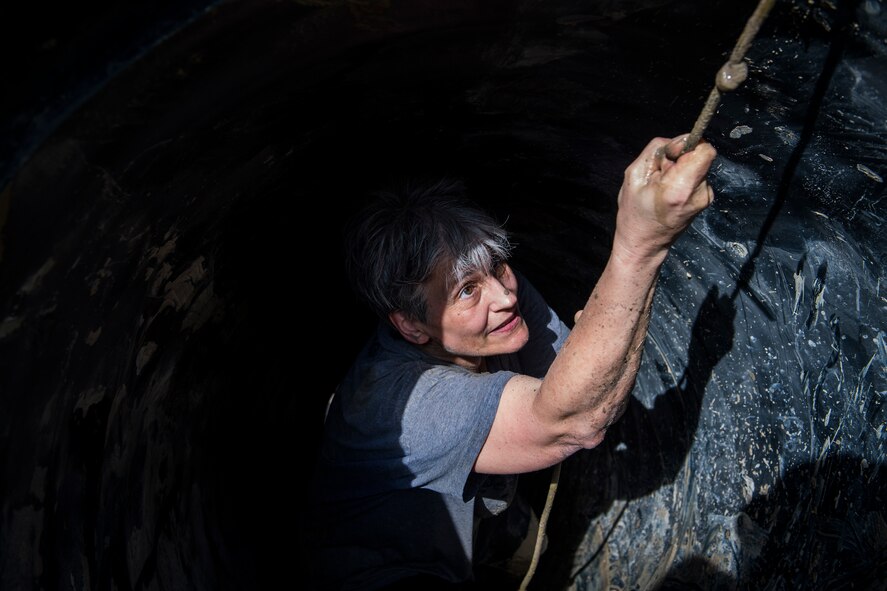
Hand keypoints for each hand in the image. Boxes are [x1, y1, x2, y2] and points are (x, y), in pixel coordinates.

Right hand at [613, 135, 715, 262]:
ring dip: (681, 168)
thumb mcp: (633, 175)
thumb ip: (657, 151)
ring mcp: (705, 198)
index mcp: (679, 188)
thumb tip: (680, 141)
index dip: (687, 144)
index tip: (671, 154)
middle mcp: (698, 193)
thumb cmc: (634, 213)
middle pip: (700, 154)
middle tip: (660, 174)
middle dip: (680, 157)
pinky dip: (684, 177)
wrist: (644, 244)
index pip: (704, 150)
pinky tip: (670, 191)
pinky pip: (698, 175)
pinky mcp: (705, 199)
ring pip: (698, 164)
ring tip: (663, 185)